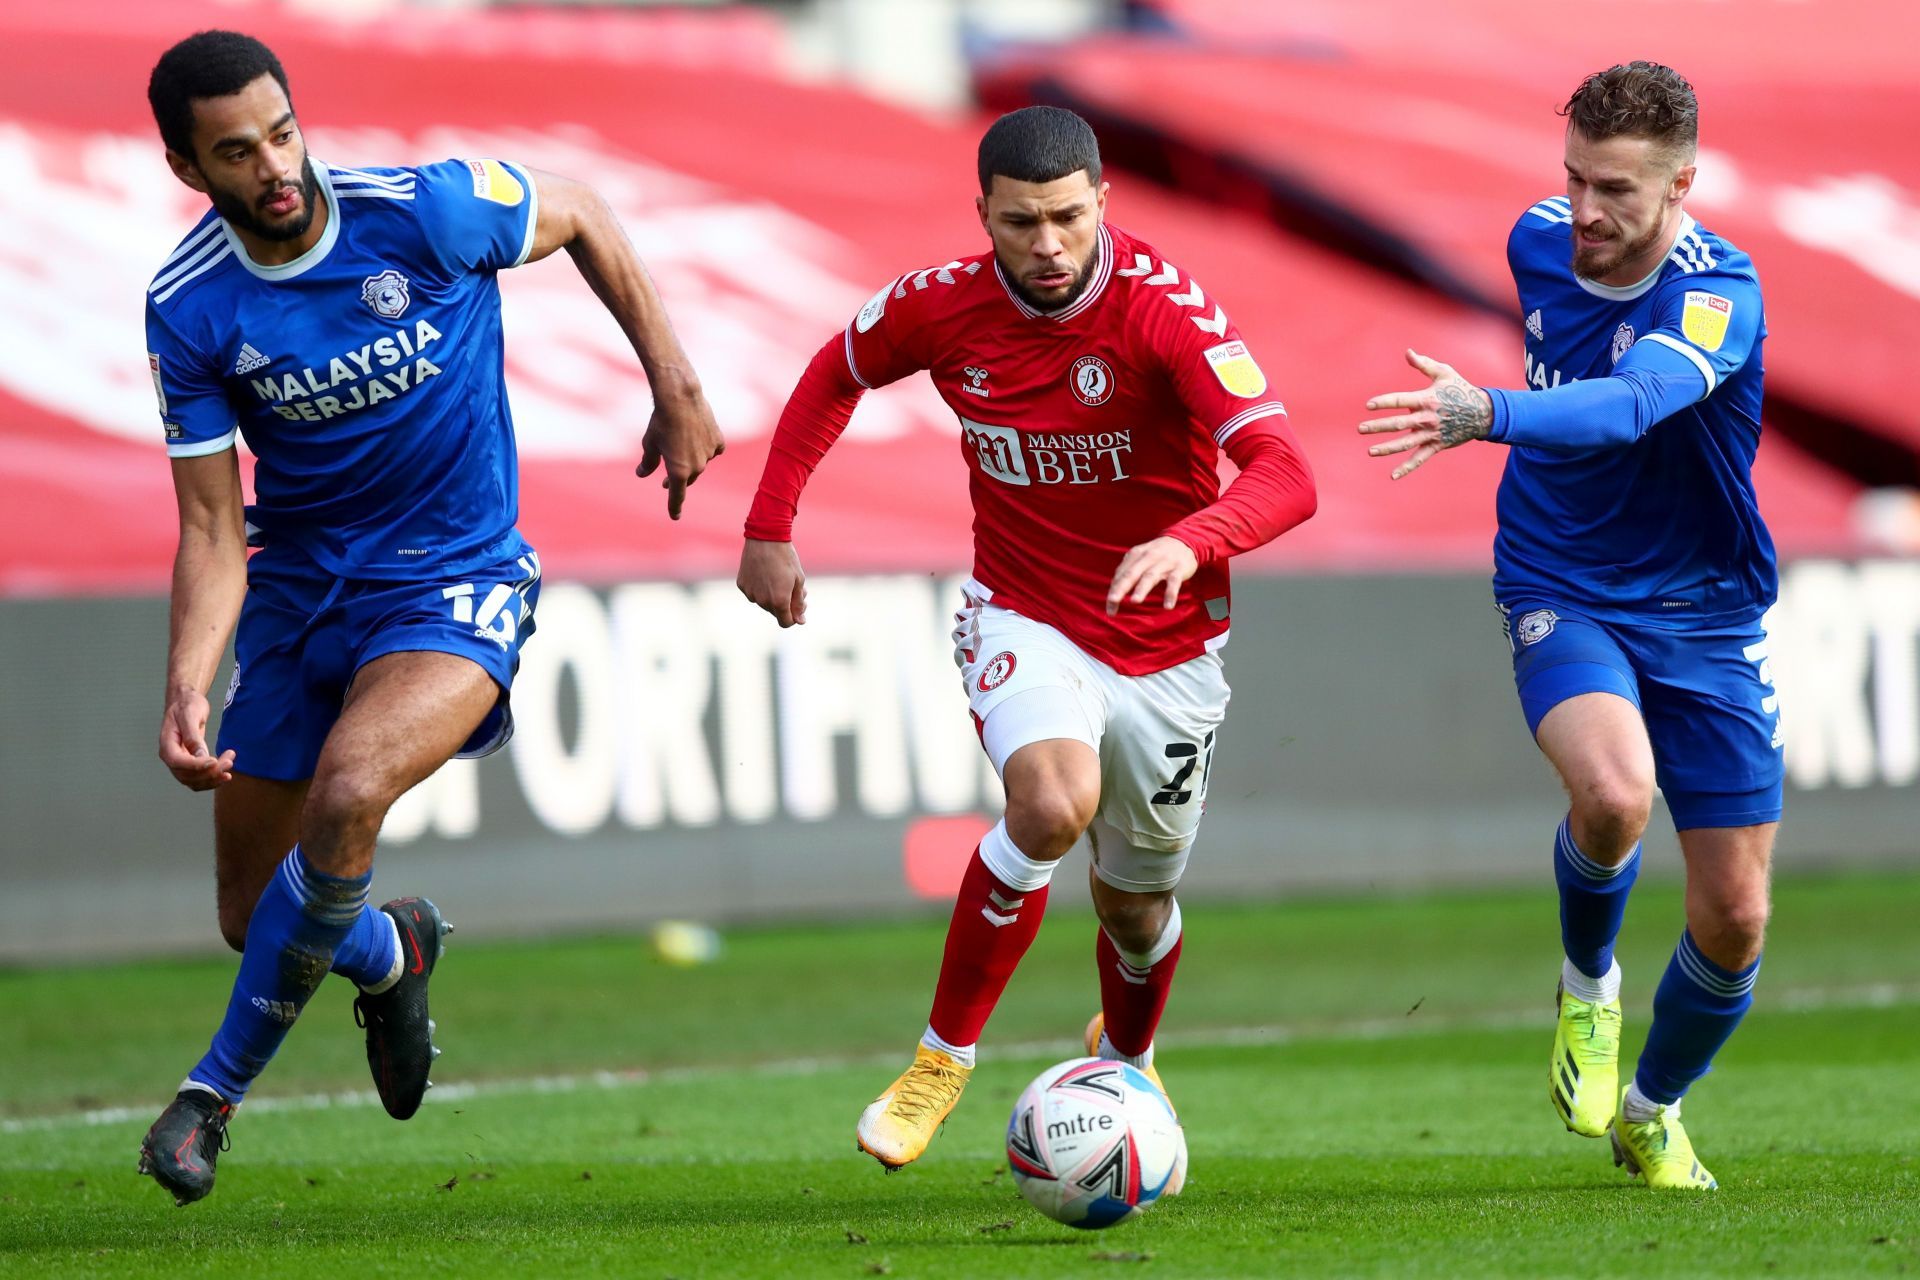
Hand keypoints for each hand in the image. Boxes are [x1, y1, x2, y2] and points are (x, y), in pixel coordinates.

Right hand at [158, 686, 233, 790]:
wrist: (186, 702)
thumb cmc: (186, 706)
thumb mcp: (189, 716)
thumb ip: (193, 736)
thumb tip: (200, 756)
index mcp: (166, 745)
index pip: (178, 762)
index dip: (196, 765)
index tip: (215, 761)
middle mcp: (171, 757)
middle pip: (187, 775)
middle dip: (209, 773)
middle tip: (229, 762)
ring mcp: (180, 763)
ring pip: (194, 781)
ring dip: (213, 778)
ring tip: (230, 764)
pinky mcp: (191, 764)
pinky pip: (200, 779)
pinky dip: (213, 779)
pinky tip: (226, 774)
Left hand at [636, 382, 724, 519]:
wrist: (681, 397)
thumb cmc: (661, 421)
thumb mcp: (650, 444)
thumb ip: (648, 463)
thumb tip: (642, 474)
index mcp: (678, 471)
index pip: (676, 496)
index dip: (674, 508)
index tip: (675, 516)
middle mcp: (697, 467)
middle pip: (688, 478)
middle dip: (678, 480)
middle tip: (664, 480)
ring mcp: (710, 454)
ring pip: (700, 463)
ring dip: (691, 460)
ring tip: (680, 442)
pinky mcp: (718, 441)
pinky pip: (713, 450)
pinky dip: (706, 449)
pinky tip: (699, 439)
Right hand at [737, 537, 807, 626]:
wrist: (765, 537)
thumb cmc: (786, 558)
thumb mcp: (798, 580)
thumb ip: (798, 603)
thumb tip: (800, 621)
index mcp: (779, 601)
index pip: (786, 623)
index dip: (794, 617)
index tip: (799, 606)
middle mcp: (762, 601)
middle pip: (775, 612)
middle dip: (785, 604)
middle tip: (793, 588)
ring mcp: (750, 593)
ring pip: (764, 603)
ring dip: (773, 596)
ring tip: (780, 578)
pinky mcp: (742, 585)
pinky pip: (753, 593)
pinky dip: (760, 588)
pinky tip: (766, 573)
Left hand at [1106, 536, 1199, 614]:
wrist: (1183, 541)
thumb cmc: (1156, 555)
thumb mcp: (1140, 558)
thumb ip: (1127, 572)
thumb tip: (1113, 591)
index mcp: (1136, 555)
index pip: (1121, 575)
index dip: (1114, 591)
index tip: (1110, 609)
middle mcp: (1148, 557)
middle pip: (1132, 573)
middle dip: (1121, 587)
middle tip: (1112, 600)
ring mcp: (1164, 562)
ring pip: (1151, 576)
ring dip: (1142, 588)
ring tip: (1134, 601)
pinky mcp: (1179, 568)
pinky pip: (1174, 581)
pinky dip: (1171, 593)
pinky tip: (1167, 606)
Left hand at [1359, 348, 1492, 478]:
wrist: (1483, 412)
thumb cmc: (1460, 389)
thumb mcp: (1444, 373)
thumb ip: (1424, 364)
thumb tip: (1407, 352)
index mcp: (1426, 399)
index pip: (1400, 400)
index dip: (1384, 402)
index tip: (1369, 405)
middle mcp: (1427, 418)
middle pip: (1398, 424)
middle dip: (1378, 427)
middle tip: (1360, 429)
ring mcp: (1431, 434)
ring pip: (1406, 443)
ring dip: (1387, 448)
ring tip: (1370, 451)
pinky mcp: (1436, 445)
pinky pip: (1419, 459)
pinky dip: (1407, 468)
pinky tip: (1392, 476)